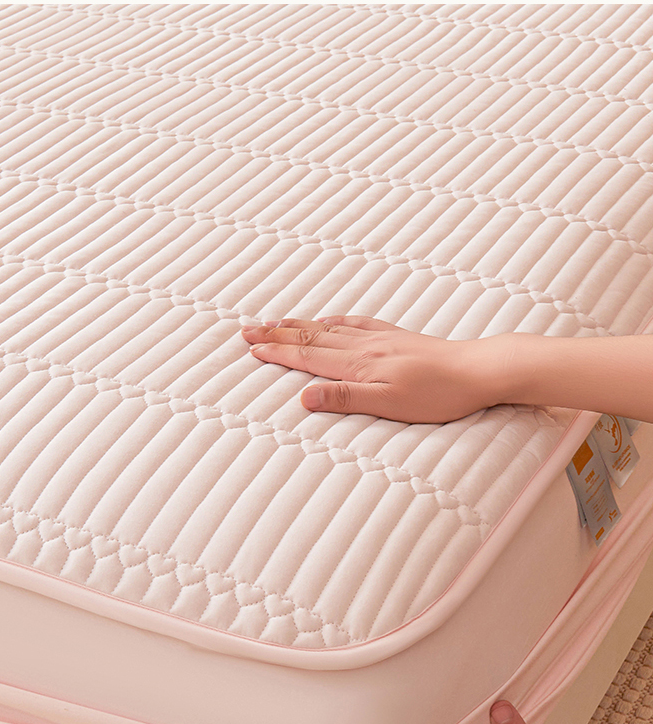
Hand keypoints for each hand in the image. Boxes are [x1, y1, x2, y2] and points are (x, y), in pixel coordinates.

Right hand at [242, 315, 508, 422]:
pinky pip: (355, 323)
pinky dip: (333, 320)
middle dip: (276, 334)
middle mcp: (364, 346)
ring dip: (298, 325)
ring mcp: (380, 338)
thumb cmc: (437, 395)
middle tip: (246, 329)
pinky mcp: (396, 337)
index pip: (307, 357)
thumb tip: (303, 397)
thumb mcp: (389, 404)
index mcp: (359, 365)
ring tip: (274, 321)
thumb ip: (345, 398)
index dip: (277, 352)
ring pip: (329, 328)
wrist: (477, 370)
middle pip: (311, 337)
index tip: (251, 348)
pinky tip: (328, 319)